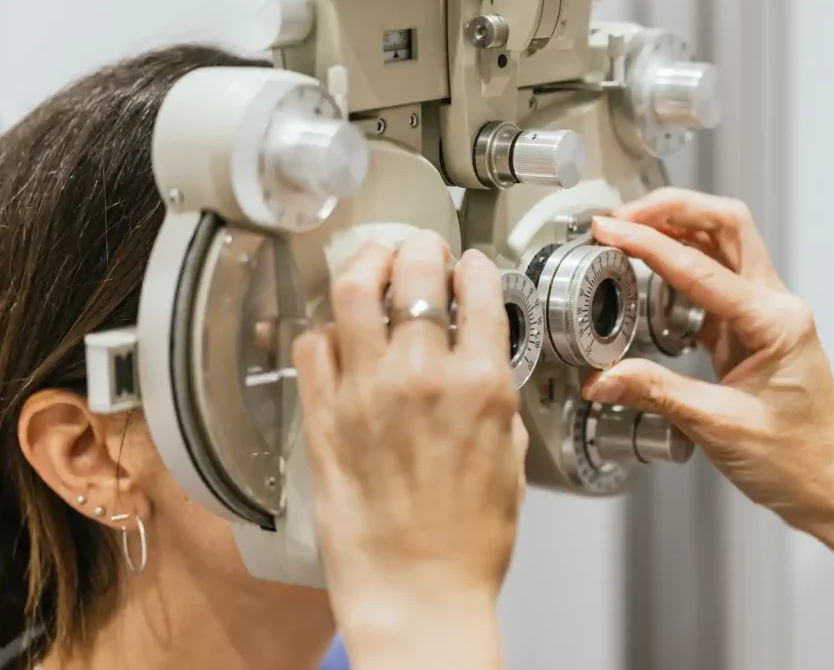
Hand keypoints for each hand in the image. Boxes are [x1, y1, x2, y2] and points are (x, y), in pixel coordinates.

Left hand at [292, 232, 526, 643]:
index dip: (475, 267)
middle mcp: (424, 377)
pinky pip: (312, 347)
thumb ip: (496, 403)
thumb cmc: (468, 544)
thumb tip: (482, 369)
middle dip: (421, 247)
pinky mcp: (324, 417)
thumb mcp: (511, 462)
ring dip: (366, 264)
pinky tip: (336, 332)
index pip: (479, 291)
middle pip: (416, 273)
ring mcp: (367, 392)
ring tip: (371, 262)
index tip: (470, 266)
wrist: (417, 594)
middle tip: (420, 248)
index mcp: (481, 385)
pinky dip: (324, 328)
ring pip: (355, 293)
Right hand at [583, 188, 833, 526]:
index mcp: (775, 323)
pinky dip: (680, 268)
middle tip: (623, 215)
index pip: (701, 268)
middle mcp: (775, 308)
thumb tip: (604, 376)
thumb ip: (656, 393)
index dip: (649, 245)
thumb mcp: (719, 426)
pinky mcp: (752, 332)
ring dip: (677, 230)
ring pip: (722, 246)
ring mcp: (766, 316)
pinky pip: (714, 281)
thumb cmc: (800, 460)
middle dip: (672, 209)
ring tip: (630, 233)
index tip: (612, 231)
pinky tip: (650, 277)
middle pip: (726, 225)